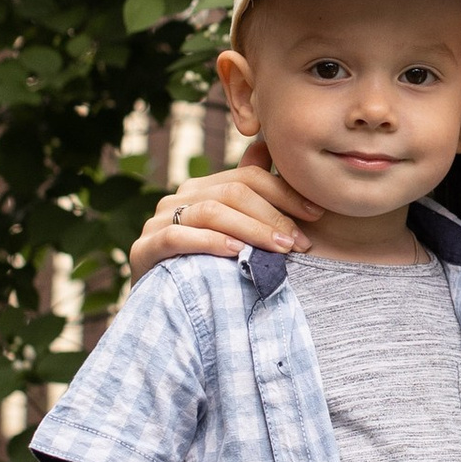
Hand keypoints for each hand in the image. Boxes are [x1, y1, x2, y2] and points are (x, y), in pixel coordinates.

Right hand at [126, 154, 316, 280]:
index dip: (285, 192)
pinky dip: (211, 242)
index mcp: (200, 189)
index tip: (316, 214)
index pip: (247, 177)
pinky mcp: (143, 249)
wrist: (163, 312)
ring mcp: (156, 222)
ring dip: (251, 230)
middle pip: (232, 192)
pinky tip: (236, 252)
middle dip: (273, 216)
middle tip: (300, 241)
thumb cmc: (206, 270)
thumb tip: (267, 148)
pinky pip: (178, 237)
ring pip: (210, 211)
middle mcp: (177, 199)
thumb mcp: (233, 233)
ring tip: (280, 249)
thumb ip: (248, 194)